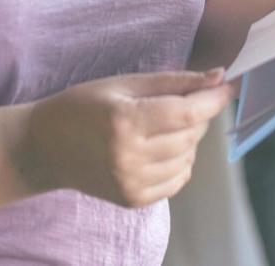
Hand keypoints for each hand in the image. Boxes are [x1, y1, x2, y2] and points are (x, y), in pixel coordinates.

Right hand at [20, 68, 234, 207]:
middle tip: (185, 99)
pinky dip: (180, 161)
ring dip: (189, 138)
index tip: (228, 85)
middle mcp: (129, 156)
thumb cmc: (83, 105)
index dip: (213, 99)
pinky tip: (160, 147)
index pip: (185, 113)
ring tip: (164, 124)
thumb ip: (172, 81)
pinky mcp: (133, 200)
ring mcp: (131, 182)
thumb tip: (217, 76)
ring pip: (188, 158)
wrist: (46, 147)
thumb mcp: (123, 83)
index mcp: (124, 120)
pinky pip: (178, 180)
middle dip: (198, 114)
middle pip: (190, 135)